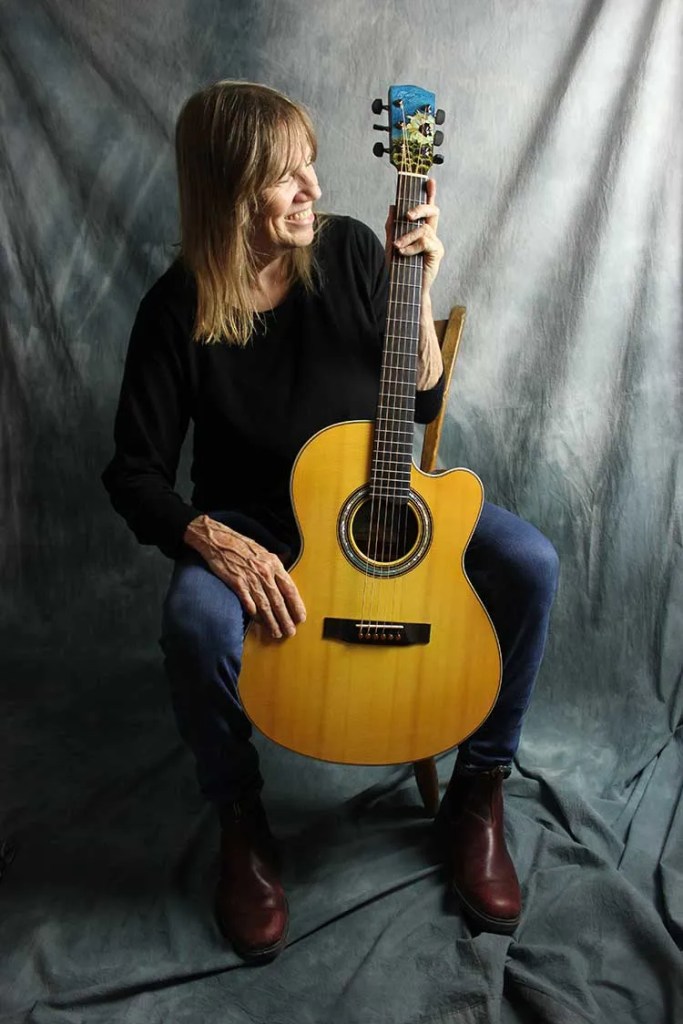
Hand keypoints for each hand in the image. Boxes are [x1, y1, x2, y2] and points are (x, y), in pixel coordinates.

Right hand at [184, 515, 305, 638]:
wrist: (219, 540)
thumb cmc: (242, 547)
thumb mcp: (264, 552)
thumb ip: (275, 566)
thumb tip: (285, 578)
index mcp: (274, 565)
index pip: (290, 589)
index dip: (296, 605)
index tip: (301, 617)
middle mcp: (265, 573)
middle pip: (278, 601)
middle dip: (286, 619)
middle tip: (290, 631)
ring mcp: (251, 579)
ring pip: (265, 605)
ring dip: (272, 621)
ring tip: (276, 632)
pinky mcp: (237, 584)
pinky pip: (248, 603)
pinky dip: (254, 614)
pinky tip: (259, 623)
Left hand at [385, 178, 443, 294]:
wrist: (403, 292)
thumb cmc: (398, 271)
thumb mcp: (391, 245)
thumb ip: (392, 227)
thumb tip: (391, 206)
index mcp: (422, 232)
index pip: (427, 210)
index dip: (430, 194)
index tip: (429, 180)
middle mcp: (431, 236)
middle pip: (433, 211)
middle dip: (420, 207)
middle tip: (407, 215)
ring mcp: (435, 244)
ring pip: (424, 228)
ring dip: (407, 236)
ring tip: (398, 247)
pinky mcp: (437, 253)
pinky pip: (425, 241)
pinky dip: (412, 246)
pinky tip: (404, 253)